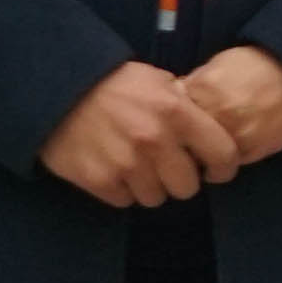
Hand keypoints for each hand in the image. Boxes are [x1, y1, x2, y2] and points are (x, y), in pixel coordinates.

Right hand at [38, 60, 246, 206]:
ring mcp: (126, 163)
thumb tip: (211, 129)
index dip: (224, 168)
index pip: (223, 154)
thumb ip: (186, 106)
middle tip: (169, 169)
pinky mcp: (98, 180)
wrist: (57, 89)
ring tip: (138, 168)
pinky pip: (124, 200)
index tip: (215, 171)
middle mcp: (155, 140)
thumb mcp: (158, 81)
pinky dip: (122, 190)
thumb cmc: (113, 83)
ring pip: (156, 198)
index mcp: (177, 113)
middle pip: (188, 187)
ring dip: (150, 187)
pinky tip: (115, 170)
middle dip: (181, 180)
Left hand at [178, 43, 281, 170]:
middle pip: (180, 140)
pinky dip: (220, 162)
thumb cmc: (259, 65)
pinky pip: (224, 164)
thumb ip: (195, 85)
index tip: (168, 125)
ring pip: (200, 158)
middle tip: (182, 143)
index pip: (166, 115)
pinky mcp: (252, 150)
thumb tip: (173, 105)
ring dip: (198, 158)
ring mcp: (234, 134)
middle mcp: (215, 113)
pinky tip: (224, 153)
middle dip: (179, 143)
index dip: (166, 121)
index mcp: (203, 88)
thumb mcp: (219, 65)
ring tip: (205, 151)